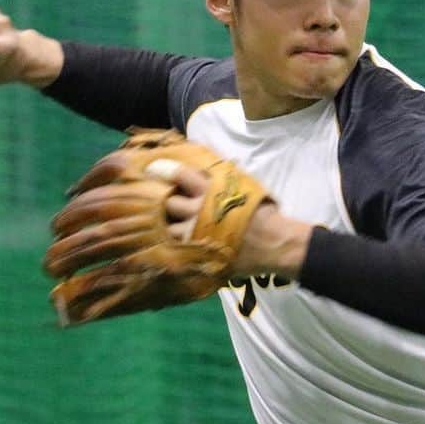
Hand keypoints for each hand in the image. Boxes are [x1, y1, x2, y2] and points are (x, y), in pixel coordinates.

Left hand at [146, 160, 309, 278]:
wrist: (274, 243)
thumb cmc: (262, 212)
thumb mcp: (244, 185)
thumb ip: (220, 178)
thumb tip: (201, 169)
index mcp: (210, 190)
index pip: (179, 175)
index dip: (163, 171)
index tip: (151, 170)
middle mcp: (198, 210)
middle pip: (167, 202)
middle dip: (164, 201)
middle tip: (164, 203)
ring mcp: (194, 234)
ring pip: (166, 227)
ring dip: (165, 225)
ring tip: (169, 225)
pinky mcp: (195, 254)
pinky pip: (172, 248)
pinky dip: (170, 244)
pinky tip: (172, 242)